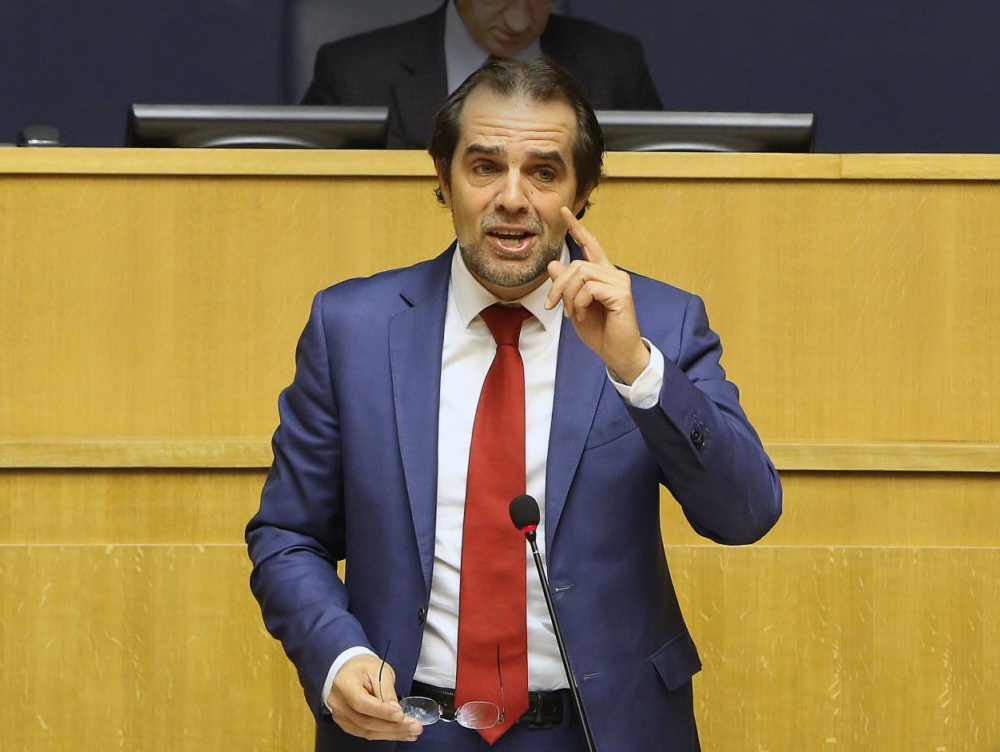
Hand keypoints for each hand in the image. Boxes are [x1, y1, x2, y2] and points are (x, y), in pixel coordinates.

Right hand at [326, 654, 422, 741]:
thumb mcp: (380, 671)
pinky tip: (401, 734)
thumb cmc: (365, 668)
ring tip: (412, 732)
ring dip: (392, 734)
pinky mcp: (347, 724)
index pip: (361, 703)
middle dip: (393, 726)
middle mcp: (338, 703)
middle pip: (365, 721)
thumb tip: (397, 713)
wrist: (350, 670)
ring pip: (367, 731)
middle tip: (415, 727)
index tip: (401, 715)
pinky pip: (366, 733)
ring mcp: (340, 716)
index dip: (381, 712)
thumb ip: (387, 691)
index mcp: (344, 684)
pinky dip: (385, 735)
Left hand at [545, 206, 649, 383]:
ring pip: (581, 275)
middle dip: (558, 286)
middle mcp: (613, 273)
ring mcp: (619, 282)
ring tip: (573, 314)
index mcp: (602, 274)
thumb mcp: (575, 307)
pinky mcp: (622, 294)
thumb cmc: (599, 332)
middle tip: (552, 305)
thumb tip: (553, 264)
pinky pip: (590, 289)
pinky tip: (584, 315)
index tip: (563, 211)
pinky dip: (580, 303)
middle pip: (576, 265)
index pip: (590, 245)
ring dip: (569, 297)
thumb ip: (566, 286)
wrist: (617, 353)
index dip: (577, 228)